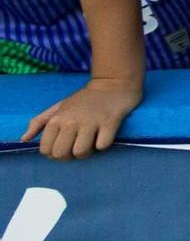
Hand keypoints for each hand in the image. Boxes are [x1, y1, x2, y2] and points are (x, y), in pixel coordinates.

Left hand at [22, 78, 141, 159]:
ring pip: (81, 152)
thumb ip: (39, 122)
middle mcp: (71, 121)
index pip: (46, 150)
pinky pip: (102, 146)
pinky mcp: (110, 122)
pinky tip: (103, 135)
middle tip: (77, 147)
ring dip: (86, 152)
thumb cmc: (84, 99)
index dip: (54, 154)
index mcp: (57, 119)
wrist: (113, 84)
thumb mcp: (58, 107)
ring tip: (91, 143)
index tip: (64, 147)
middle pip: (61, 154)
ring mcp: (91, 121)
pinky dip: (103, 145)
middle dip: (69, 156)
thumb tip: (24, 139)